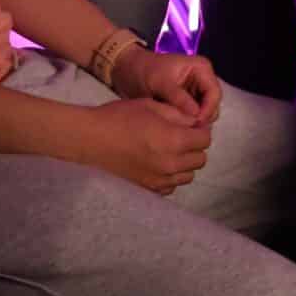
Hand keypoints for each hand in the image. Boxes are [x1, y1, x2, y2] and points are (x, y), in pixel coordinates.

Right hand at [78, 97, 211, 195]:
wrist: (90, 139)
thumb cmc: (118, 117)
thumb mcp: (150, 106)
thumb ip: (178, 115)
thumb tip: (195, 123)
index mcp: (173, 141)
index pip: (205, 140)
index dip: (200, 130)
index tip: (191, 125)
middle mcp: (170, 164)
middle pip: (200, 160)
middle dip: (195, 147)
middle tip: (181, 136)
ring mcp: (159, 180)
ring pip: (188, 176)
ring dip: (184, 163)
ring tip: (168, 151)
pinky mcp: (148, 189)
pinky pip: (171, 186)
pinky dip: (170, 176)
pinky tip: (158, 164)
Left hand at [109, 46, 222, 125]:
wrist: (129, 71)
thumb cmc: (145, 71)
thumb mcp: (160, 82)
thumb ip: (178, 97)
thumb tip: (196, 115)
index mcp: (201, 68)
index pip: (214, 93)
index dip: (208, 110)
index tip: (195, 124)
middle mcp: (203, 79)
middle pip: (213, 104)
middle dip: (202, 117)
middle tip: (187, 130)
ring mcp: (197, 91)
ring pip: (205, 112)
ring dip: (195, 121)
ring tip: (180, 129)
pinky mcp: (189, 101)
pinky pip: (195, 114)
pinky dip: (188, 121)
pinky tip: (177, 127)